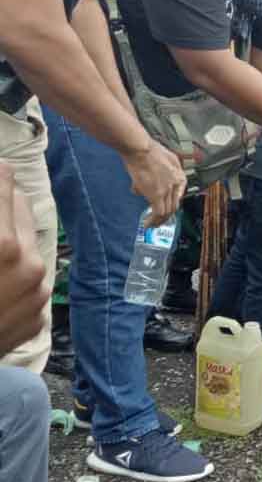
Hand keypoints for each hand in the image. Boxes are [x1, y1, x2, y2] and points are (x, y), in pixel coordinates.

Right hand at [0, 165, 48, 356]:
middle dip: (4, 199)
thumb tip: (1, 179)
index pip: (4, 186)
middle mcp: (29, 265)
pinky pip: (29, 281)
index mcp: (2, 245)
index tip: (0, 164)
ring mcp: (38, 293)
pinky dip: (14, 273)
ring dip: (10, 235)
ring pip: (29, 245)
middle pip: (22, 210)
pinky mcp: (38, 317)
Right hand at [123, 139, 186, 225]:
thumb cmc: (147, 150)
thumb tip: (142, 188)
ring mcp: (167, 190)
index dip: (171, 204)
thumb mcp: (162, 160)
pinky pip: (158, 213)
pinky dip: (153, 221)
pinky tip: (147, 224)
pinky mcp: (156, 194)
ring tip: (152, 224)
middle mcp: (176, 184)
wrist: (140, 148)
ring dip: (159, 220)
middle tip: (158, 221)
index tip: (165, 209)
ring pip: (167, 211)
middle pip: (174, 205)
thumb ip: (159, 173)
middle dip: (166, 216)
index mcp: (179, 175)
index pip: (178, 195)